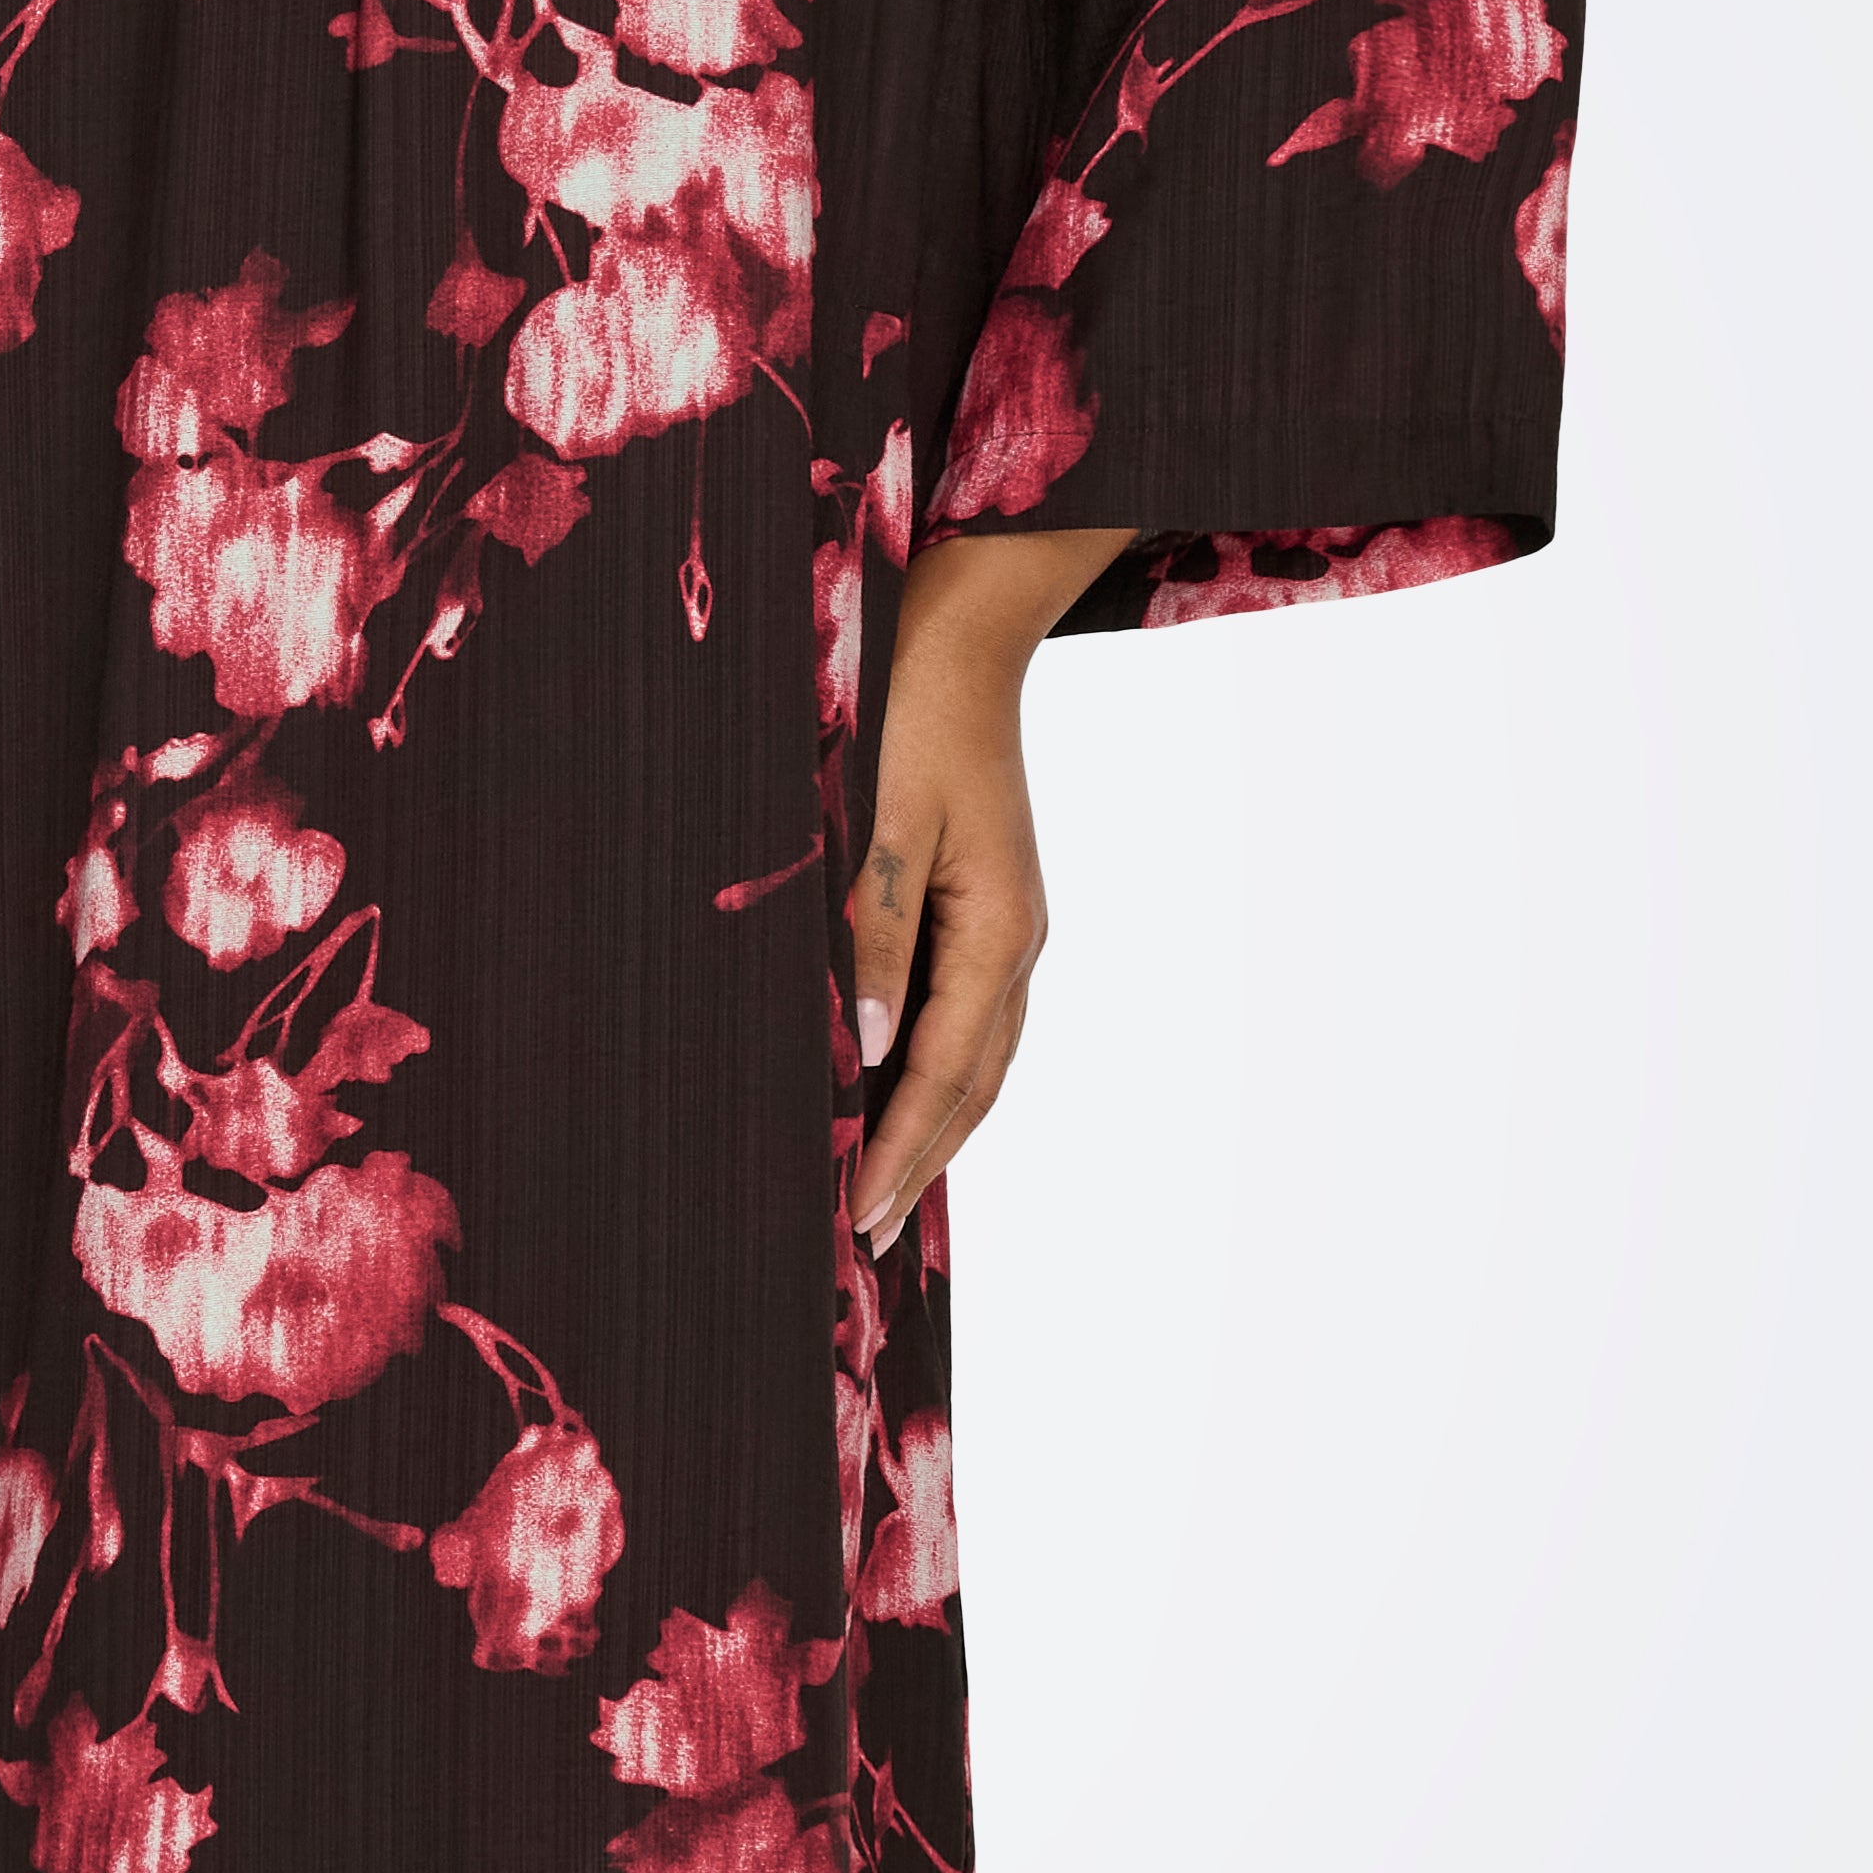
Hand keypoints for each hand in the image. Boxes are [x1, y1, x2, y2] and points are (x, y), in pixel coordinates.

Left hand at [844, 525, 1126, 1245]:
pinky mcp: (987, 909)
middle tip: (866, 1238)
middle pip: (972, 1085)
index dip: (900, 1149)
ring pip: (976, 1059)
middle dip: (920, 1163)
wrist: (965, 634)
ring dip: (932, 1130)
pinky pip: (968, 1018)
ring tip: (884, 1193)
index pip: (944, 1072)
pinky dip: (936, 1074)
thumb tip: (864, 1049)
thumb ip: (875, 936)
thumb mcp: (885, 825)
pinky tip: (899, 1095)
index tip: (859, 1215)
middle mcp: (1014, 943)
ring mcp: (1006, 928)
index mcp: (997, 931)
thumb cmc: (916, 717)